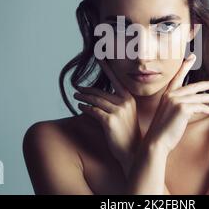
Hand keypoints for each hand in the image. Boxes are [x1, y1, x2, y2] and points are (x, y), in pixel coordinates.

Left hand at [73, 59, 140, 176]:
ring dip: (83, 98)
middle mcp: (125, 102)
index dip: (106, 67)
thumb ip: (118, 103)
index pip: (115, 79)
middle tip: (78, 87)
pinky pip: (93, 111)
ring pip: (95, 100)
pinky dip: (85, 108)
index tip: (99, 56)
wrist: (133, 152)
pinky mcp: (109, 121)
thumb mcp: (128, 114)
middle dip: (87, 89)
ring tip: (76, 96)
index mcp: (129, 98)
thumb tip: (103, 96)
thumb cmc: (128, 133)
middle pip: (101, 91)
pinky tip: (80, 107)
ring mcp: (118, 111)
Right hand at [143, 53, 208, 153]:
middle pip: (194, 86)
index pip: (177, 77)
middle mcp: (171, 95)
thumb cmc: (163, 131)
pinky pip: (200, 107)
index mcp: (166, 95)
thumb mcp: (169, 114)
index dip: (185, 66)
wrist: (156, 142)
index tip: (192, 56)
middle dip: (207, 84)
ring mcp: (176, 100)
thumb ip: (178, 106)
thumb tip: (193, 105)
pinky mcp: (182, 108)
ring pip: (199, 97)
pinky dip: (208, 110)